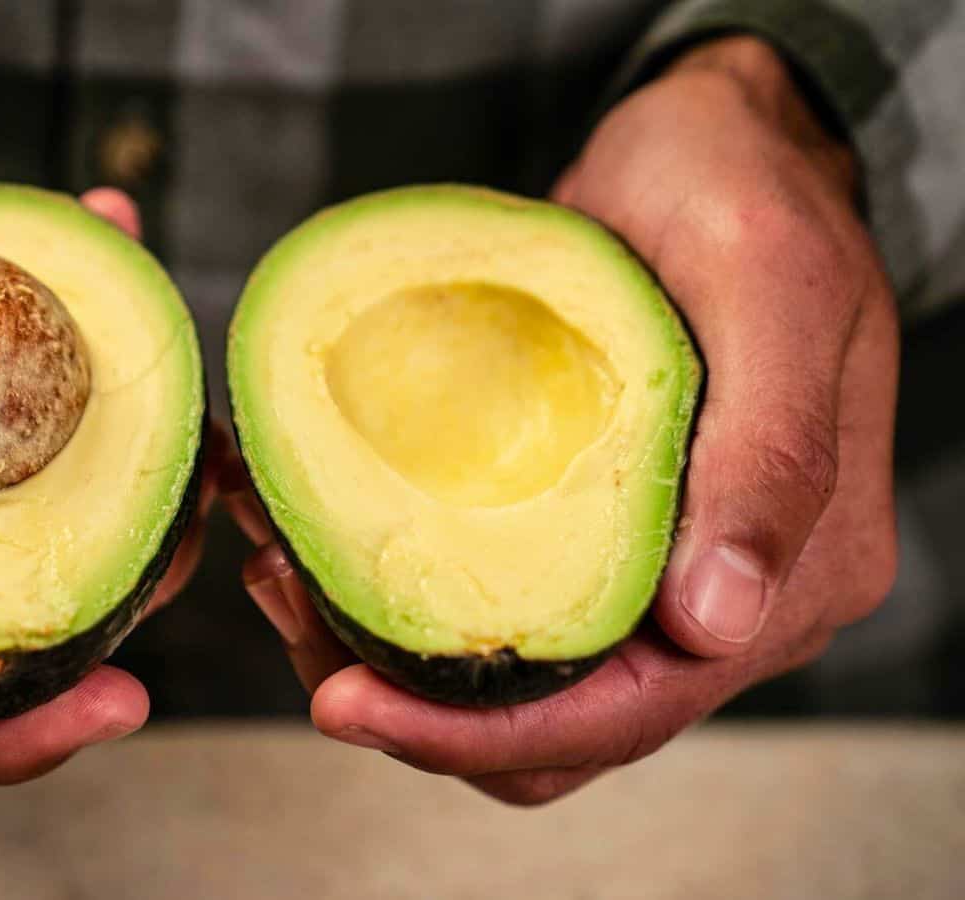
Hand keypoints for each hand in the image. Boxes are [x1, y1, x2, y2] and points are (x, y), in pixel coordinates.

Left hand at [230, 35, 898, 803]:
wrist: (716, 143)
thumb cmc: (744, 189)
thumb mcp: (770, 284)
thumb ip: (766, 454)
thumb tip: (714, 626)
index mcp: (790, 576)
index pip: (625, 714)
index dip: (476, 734)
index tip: (342, 703)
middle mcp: (718, 603)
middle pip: (548, 731)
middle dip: (405, 700)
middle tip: (284, 598)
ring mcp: (649, 574)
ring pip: (502, 684)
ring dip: (378, 648)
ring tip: (279, 560)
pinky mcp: (584, 535)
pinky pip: (486, 604)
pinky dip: (391, 590)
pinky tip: (316, 524)